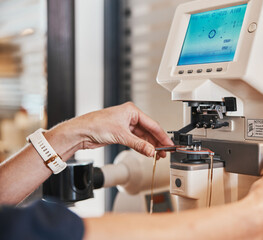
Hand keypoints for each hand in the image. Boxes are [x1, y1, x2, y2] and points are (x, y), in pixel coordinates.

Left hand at [57, 102, 172, 157]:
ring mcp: (125, 125)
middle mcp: (130, 117)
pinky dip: (141, 147)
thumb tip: (151, 150)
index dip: (161, 136)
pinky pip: (136, 141)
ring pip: (142, 137)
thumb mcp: (121, 135)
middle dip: (156, 142)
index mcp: (132, 111)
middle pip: (148, 131)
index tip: (168, 144)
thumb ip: (138, 144)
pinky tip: (147, 152)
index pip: (152, 124)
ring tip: (157, 155)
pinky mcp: (121, 134)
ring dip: (149, 146)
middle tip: (164, 152)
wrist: (81, 132)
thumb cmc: (95, 125)